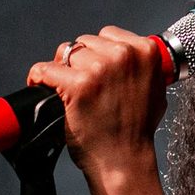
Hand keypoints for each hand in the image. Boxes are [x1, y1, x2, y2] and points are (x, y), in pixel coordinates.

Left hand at [26, 26, 166, 178]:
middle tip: (84, 87)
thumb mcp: (155, 89)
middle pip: (84, 43)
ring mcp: (100, 69)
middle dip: (81, 63)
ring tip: (70, 93)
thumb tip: (127, 56)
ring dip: (63, 72)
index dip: (98, 54)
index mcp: (146, 51)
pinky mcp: (78, 85)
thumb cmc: (137, 130)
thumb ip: (142, 67)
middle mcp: (124, 55)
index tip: (95, 70)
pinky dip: (39, 79)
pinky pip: (45, 70)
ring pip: (65, 54)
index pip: (108, 35)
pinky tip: (44, 90)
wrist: (124, 159)